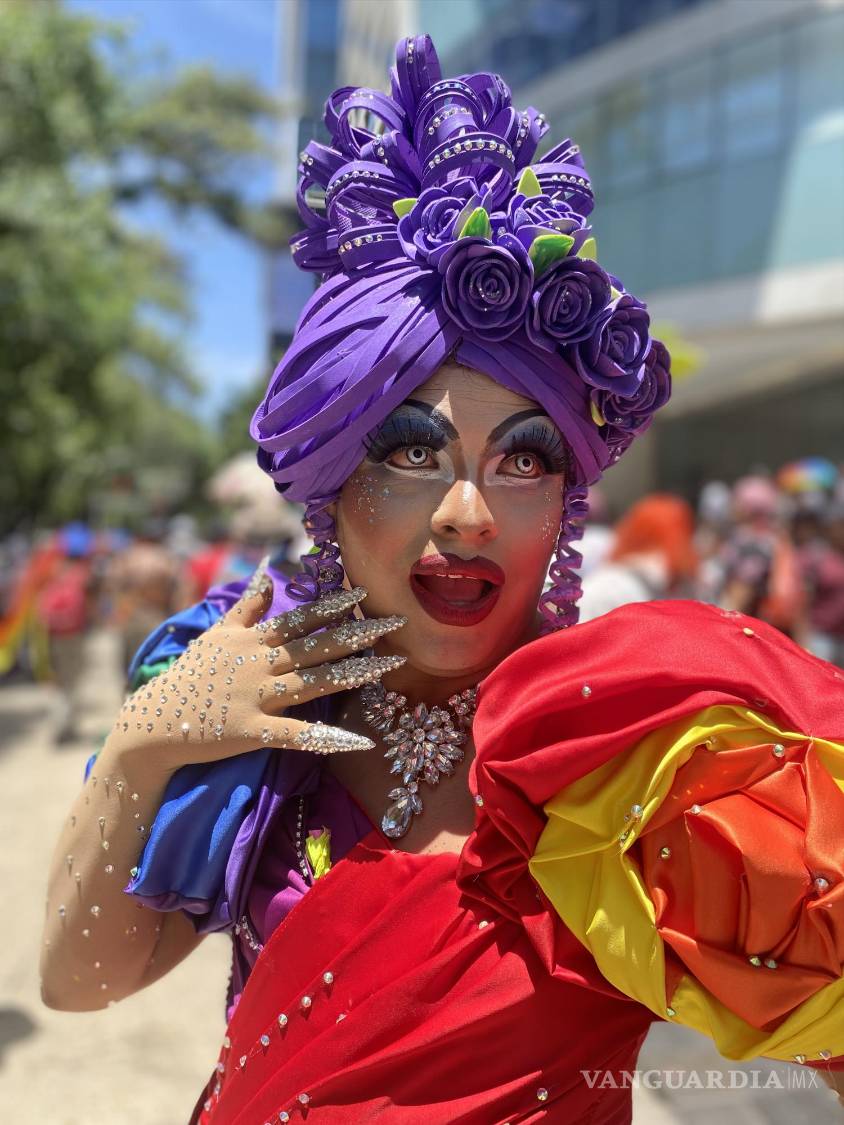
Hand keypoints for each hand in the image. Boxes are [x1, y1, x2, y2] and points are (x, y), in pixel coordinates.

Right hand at [111, 575, 406, 768]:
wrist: (155, 721)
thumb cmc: (190, 676)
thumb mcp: (216, 635)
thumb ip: (247, 606)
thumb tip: (269, 573)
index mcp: (251, 640)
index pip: (298, 619)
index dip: (332, 606)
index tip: (364, 594)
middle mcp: (258, 664)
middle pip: (316, 646)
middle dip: (359, 633)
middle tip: (397, 623)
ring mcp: (256, 697)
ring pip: (314, 682)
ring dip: (355, 673)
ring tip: (390, 666)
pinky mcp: (252, 731)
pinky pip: (297, 735)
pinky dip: (328, 738)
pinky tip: (359, 741)